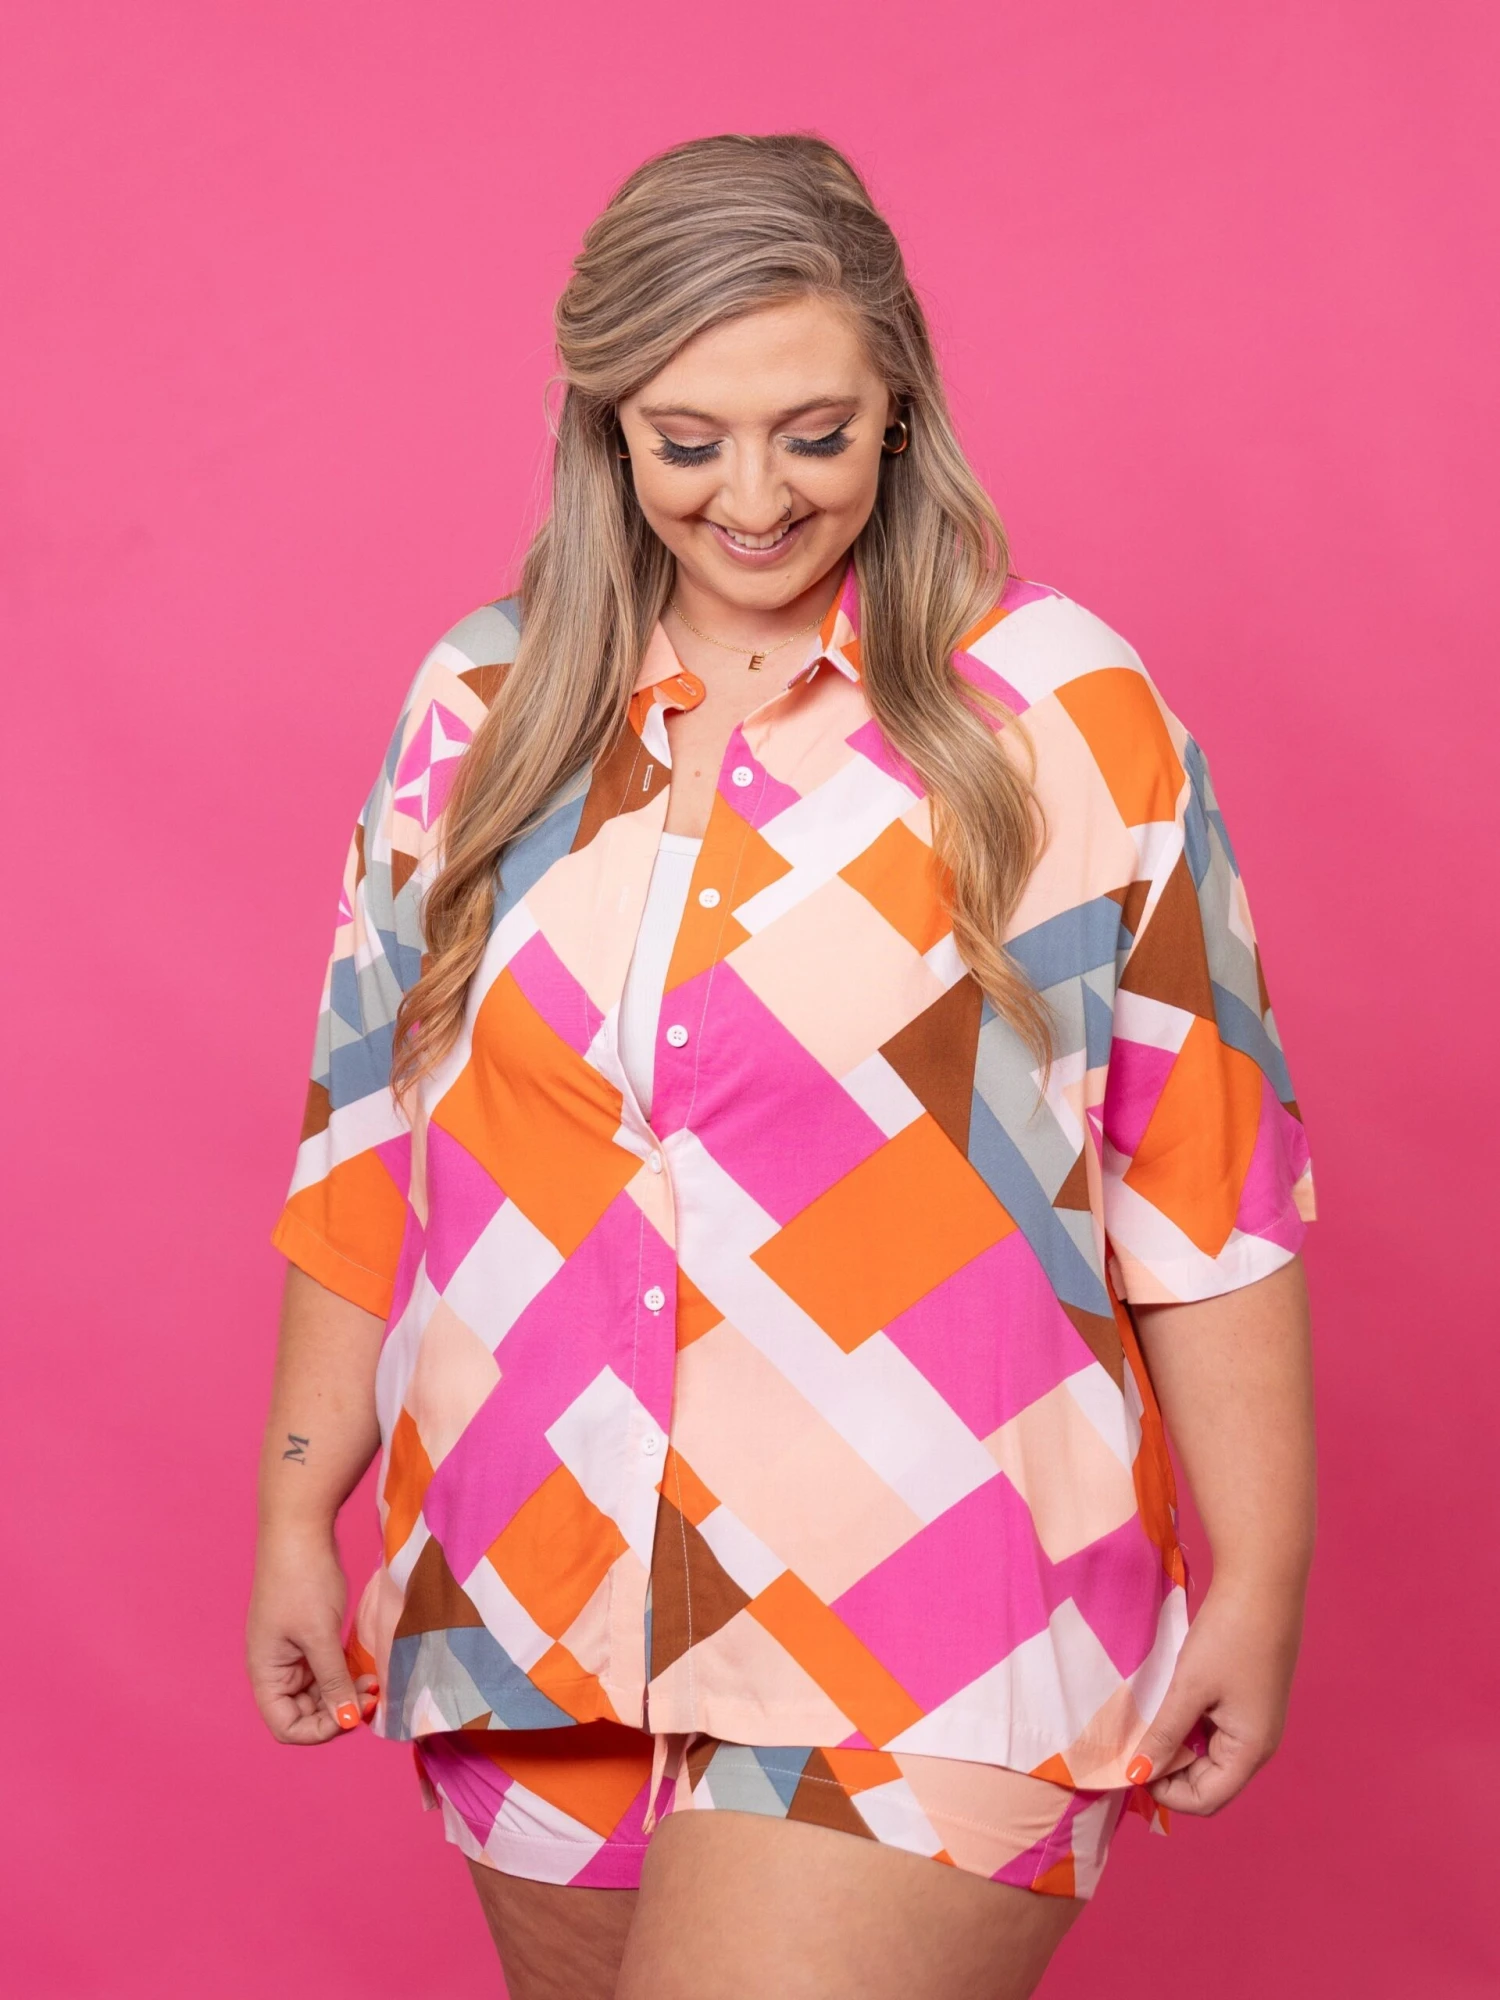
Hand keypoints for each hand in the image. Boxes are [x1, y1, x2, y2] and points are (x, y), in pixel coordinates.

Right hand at [246, 1522, 376, 1744]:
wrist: (300, 1529)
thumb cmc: (302, 1580)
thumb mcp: (319, 1635)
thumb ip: (333, 1680)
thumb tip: (348, 1719)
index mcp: (266, 1673)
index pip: (286, 1726)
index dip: (319, 1731)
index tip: (352, 1715)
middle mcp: (276, 1667)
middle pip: (304, 1712)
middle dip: (338, 1711)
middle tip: (372, 1698)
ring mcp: (294, 1651)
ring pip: (320, 1691)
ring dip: (345, 1693)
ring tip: (374, 1683)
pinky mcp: (311, 1634)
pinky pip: (328, 1668)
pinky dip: (346, 1674)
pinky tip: (368, 1669)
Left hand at [1127, 1575, 1305, 1814]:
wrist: (1263, 1581)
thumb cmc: (1229, 1636)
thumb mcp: (1189, 1687)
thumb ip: (1164, 1734)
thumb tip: (1138, 1775)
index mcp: (1250, 1750)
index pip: (1205, 1800)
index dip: (1165, 1792)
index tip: (1129, 1766)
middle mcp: (1258, 1743)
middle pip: (1207, 1780)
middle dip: (1168, 1768)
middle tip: (1131, 1741)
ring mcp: (1255, 1720)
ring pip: (1207, 1753)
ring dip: (1176, 1743)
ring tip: (1145, 1718)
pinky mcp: (1248, 1699)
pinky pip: (1213, 1727)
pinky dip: (1188, 1722)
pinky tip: (1166, 1700)